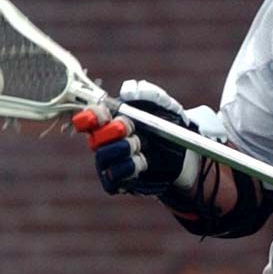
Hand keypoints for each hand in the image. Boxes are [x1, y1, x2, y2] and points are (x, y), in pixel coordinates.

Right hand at [73, 79, 199, 195]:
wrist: (185, 152)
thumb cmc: (168, 124)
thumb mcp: (163, 104)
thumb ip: (148, 93)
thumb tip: (128, 92)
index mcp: (109, 119)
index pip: (87, 118)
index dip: (90, 116)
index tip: (104, 115)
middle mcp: (105, 141)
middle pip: (94, 139)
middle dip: (111, 132)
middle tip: (130, 128)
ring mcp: (111, 162)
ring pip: (102, 158)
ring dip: (122, 150)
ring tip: (140, 144)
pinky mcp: (120, 181)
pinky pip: (112, 180)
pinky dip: (127, 169)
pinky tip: (141, 162)